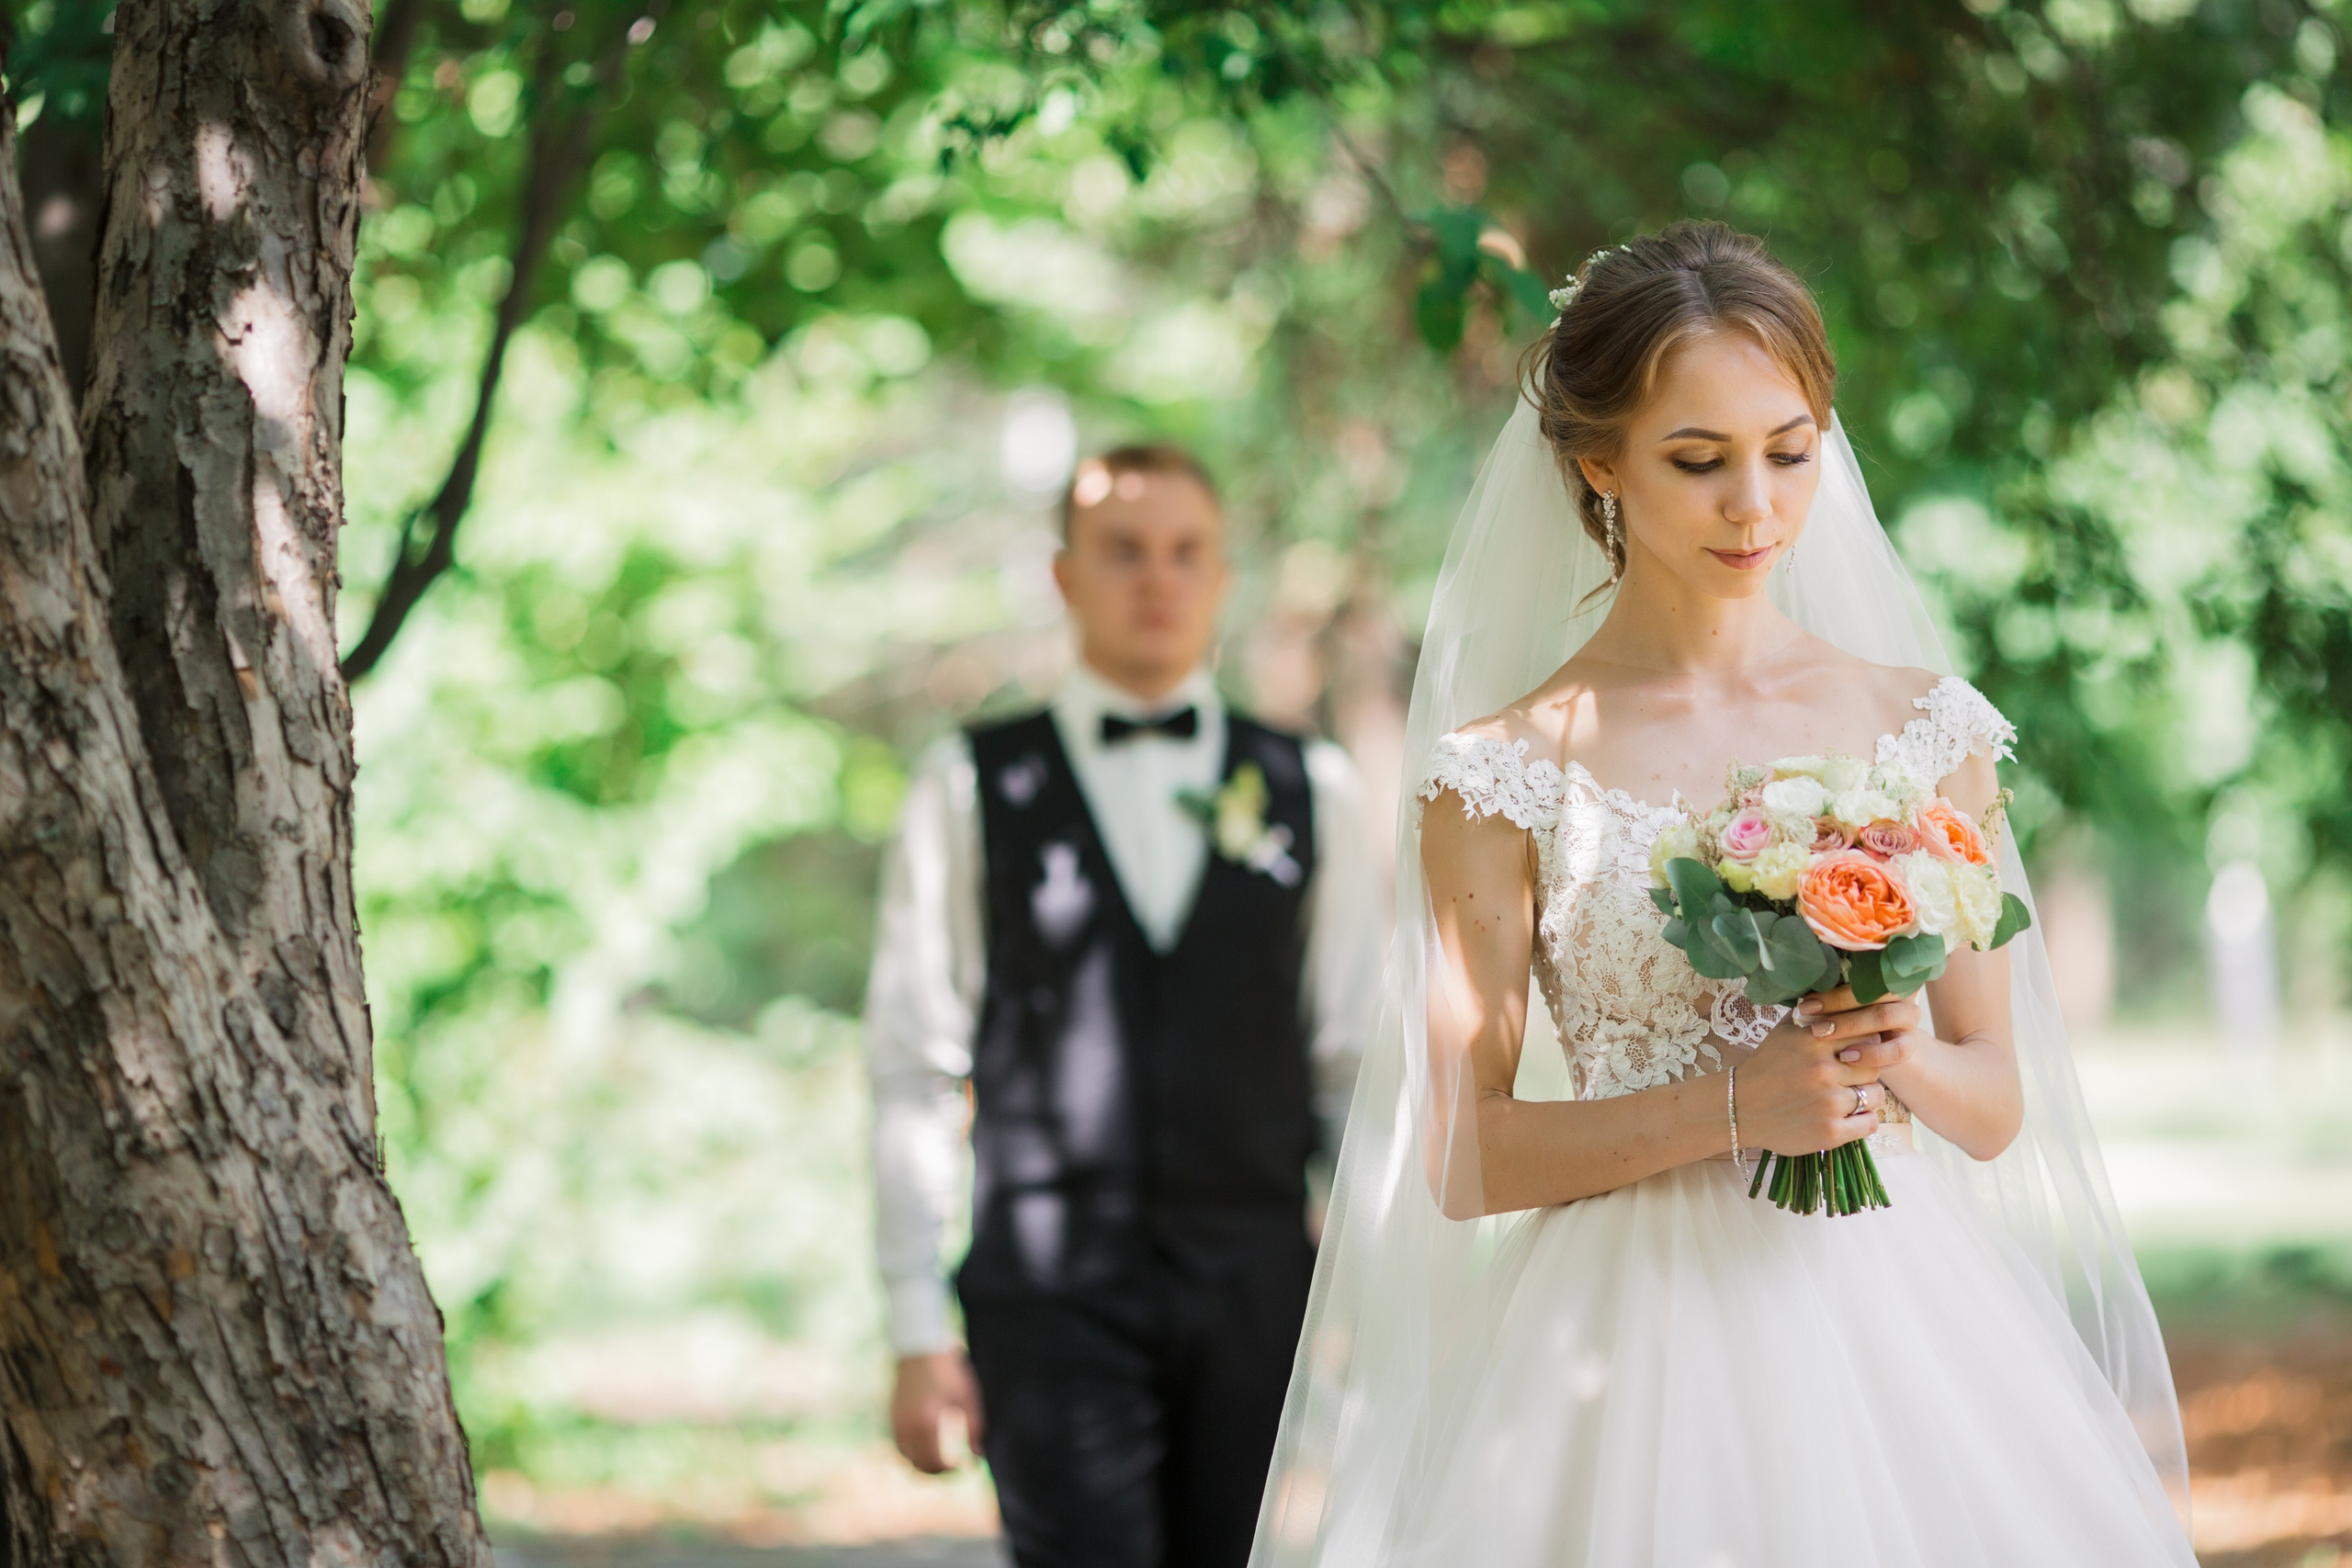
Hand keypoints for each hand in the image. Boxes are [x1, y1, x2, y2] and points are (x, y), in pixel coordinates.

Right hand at [891, 1350, 984, 1473]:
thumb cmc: (948, 1370)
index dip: (951, 1472)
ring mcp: (897, 1423)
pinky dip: (912, 1453)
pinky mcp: (892, 1417)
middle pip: (919, 1466)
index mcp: (927, 1422)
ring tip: (941, 1460)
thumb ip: (975, 1428)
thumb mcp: (967, 1397)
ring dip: (922, 1465)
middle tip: (954, 1468)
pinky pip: (899, 1446)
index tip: (964, 1466)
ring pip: (906, 1459)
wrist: (920, 1347)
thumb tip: (978, 1455)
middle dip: (938, 1473)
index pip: (935, 1463)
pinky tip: (928, 1446)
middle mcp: (907, 1427)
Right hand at [1731, 996, 1891, 1153]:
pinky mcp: (1831, 1132)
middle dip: (1866, 1072)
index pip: (1867, 1036)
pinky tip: (1849, 1117)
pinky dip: (1863, 1120)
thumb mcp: (1782, 1032)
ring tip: (1848, 1097)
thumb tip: (1836, 994)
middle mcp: (1823, 1070)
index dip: (1866, 1045)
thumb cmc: (1764, 1068)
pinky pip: (1869, 1122)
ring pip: (1875, 1095)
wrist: (1739, 1108)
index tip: (1857, 1054)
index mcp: (1814, 1042)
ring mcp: (1828, 1103)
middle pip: (1874, 1067)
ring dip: (1866, 1096)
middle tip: (1851, 1078)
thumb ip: (1812, 1015)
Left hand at [1796, 985, 1924, 1083]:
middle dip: (1838, 1003)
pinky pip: (1895, 1049)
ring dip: (1852, 1025)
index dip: (1831, 989)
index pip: (1858, 974)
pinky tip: (1847, 1057)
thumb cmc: (1846, 1025)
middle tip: (1810, 1017)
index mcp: (1880, 977)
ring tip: (1824, 1035)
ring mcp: (1908, 1018)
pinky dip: (1870, 1053)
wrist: (1874, 1055)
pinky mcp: (1909, 1045)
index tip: (1805, 1004)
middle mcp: (1899, 993)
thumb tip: (1796, 987)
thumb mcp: (1836, 1009)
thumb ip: (1825, 996)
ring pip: (1884, 1016)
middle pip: (1872, 990)